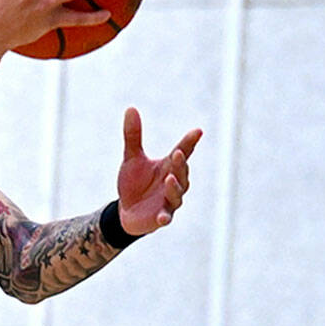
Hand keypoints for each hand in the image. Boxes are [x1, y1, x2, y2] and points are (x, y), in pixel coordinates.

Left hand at [115, 107, 201, 235]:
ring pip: (177, 194)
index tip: (198, 131)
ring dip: (175, 187)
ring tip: (169, 178)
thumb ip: (133, 135)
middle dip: (180, 164)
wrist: (126, 210)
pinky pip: (166, 217)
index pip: (183, 151)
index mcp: (168, 166)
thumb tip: (131, 108)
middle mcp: (173, 182)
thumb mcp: (132, 158)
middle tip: (178, 153)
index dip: (190, 142)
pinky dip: (165, 217)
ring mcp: (169, 200)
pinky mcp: (161, 216)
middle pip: (182, 172)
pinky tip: (162, 217)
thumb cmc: (134, 183)